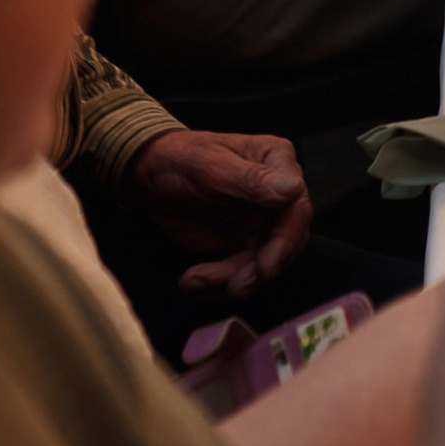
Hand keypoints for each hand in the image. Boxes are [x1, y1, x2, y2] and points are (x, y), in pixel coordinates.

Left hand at [129, 129, 313, 294]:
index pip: (297, 207)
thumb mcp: (212, 165)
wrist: (147, 175)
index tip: (266, 267)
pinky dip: (217, 284)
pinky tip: (192, 281)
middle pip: (286, 242)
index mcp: (277, 164)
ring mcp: (259, 222)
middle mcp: (276, 196)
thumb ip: (252, 179)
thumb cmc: (181, 158)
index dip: (286, 241)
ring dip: (234, 280)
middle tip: (235, 287)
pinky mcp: (239, 244)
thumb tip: (294, 189)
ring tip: (197, 281)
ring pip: (263, 263)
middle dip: (261, 270)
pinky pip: (239, 273)